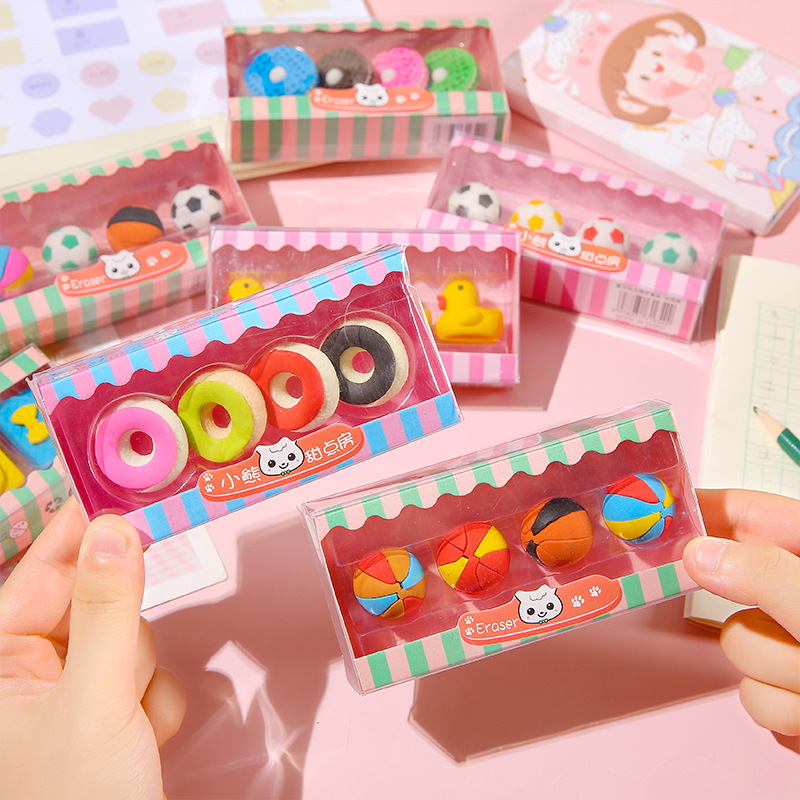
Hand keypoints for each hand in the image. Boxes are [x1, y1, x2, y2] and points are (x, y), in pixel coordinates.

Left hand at [0, 497, 184, 798]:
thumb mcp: (91, 700)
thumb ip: (106, 611)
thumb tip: (114, 531)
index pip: (40, 574)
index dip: (77, 531)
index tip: (115, 488)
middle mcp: (28, 673)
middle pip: (97, 602)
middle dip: (121, 638)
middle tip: (121, 673)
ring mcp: (70, 692)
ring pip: (129, 636)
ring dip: (140, 677)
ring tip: (128, 725)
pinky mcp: (107, 709)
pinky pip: (146, 671)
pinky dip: (153, 702)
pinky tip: (142, 738)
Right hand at [683, 488, 799, 735]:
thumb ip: (768, 575)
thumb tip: (696, 553)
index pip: (744, 512)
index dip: (697, 511)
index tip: (652, 517)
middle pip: (730, 593)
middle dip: (764, 630)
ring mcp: (798, 647)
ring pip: (741, 655)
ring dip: (785, 684)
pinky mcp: (796, 696)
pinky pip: (759, 702)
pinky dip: (791, 718)